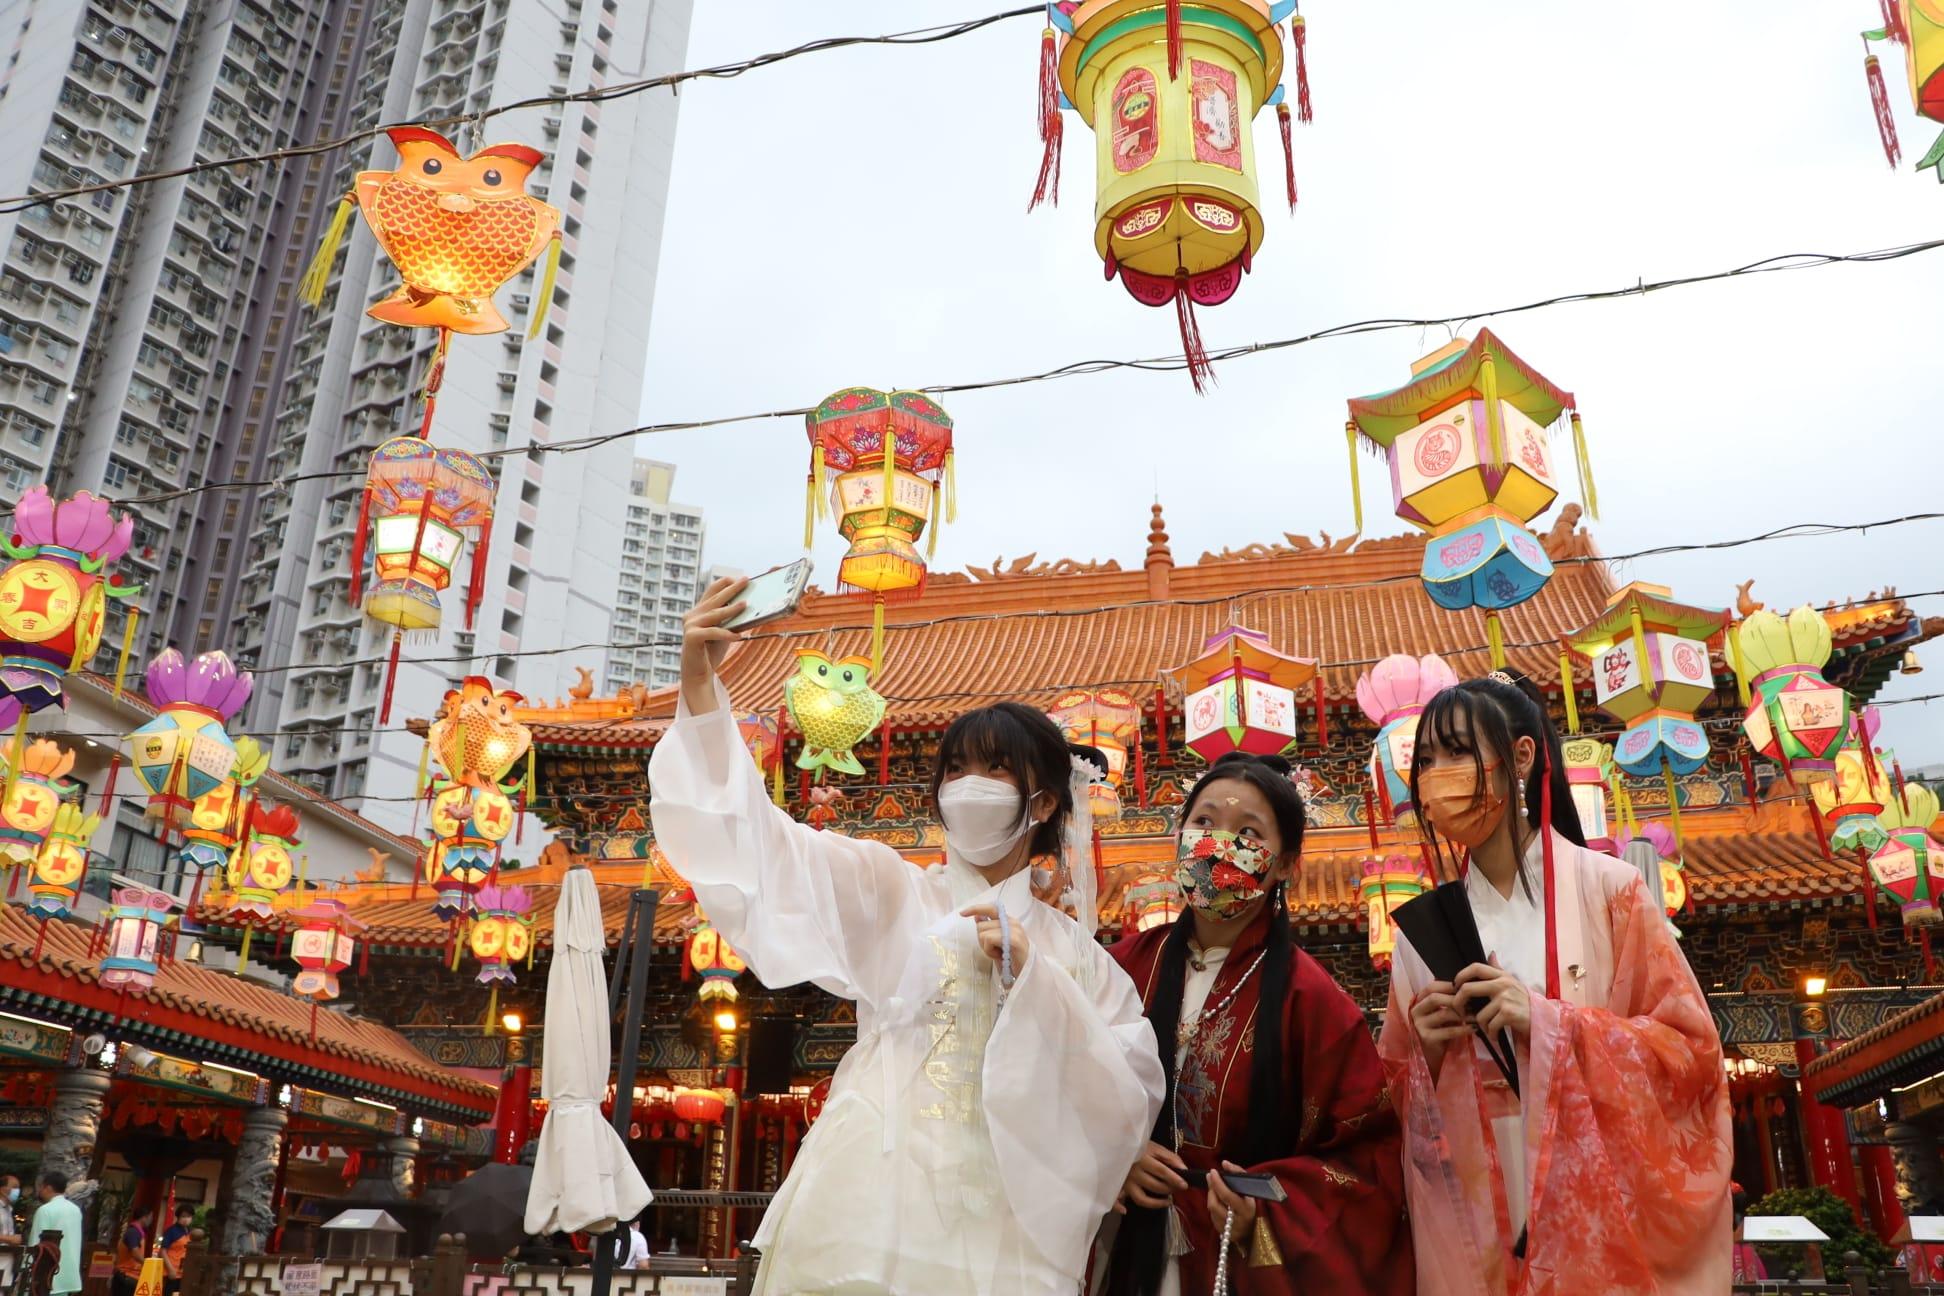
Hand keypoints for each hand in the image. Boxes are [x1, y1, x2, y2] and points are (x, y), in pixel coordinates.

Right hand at [678, 577, 747, 715]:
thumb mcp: (724, 631)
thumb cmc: (711, 651)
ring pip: (715, 614)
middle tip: (746, 581)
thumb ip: (731, 619)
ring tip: (746, 604)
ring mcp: (690, 625)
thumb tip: (749, 606)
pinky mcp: (691, 637)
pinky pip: (712, 632)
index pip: (711, 591)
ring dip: (732, 609)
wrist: (698, 674)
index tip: (739, 578)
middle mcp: (691, 615)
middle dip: (732, 589)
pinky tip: (738, 636)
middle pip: (715, 599)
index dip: (725, 583)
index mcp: (698, 611)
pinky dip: (726, 634)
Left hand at [960, 904, 1029, 976]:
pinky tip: (999, 957)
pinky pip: (989, 939)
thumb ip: (988, 929)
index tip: (962, 913)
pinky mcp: (1014, 939)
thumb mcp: (997, 944)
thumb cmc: (1011, 960)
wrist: (1027, 975)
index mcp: (1008, 921)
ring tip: (999, 955)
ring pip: (983, 933)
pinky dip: (990, 950)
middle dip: (982, 941)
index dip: (975, 908)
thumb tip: (977, 917)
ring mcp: (1014, 930)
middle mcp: (1012, 922)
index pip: (990, 908)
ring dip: (986, 948)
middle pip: (981, 925)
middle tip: (994, 951)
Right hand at [1116, 1141, 1188, 1212]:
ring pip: (1140, 1198)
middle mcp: (1133, 1172)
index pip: (1161, 1171)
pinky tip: (1125, 1210)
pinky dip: (1118, 1207)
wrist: (1116, 1142)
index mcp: (1143, 1159)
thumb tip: (1184, 1169)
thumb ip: (1170, 1157)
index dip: (1174, 1179)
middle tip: (1177, 1189)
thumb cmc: (1138, 1145)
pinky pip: (1115, 1200)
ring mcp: (1124, 1181)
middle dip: (1169, 1189)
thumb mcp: (1155, 1147)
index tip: (1184, 1185)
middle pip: (1154, 1186)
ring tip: (1167, 1201)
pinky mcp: (1117, 1186)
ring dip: (1156, 1203)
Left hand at [1207, 1160, 1257, 1241]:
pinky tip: (1217, 1200)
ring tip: (1213, 1187)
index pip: (1228, 1195)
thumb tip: (1225, 1163)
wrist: (1253, 1229)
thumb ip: (1239, 1174)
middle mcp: (1237, 1220)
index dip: (1218, 1183)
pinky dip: (1213, 1205)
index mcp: (1247, 1209)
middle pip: (1215, 1204)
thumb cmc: (1251, 1203)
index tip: (1213, 1171)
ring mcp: (1228, 1229)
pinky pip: (1212, 1216)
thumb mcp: (1250, 1189)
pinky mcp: (1222, 1233)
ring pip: (1212, 1209)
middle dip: (1211, 1188)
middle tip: (1210, 1176)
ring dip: (1210, 1195)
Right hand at [1410, 979, 1468, 1075]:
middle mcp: (1416, 1011)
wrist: (1431, 1054)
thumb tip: (1467, 988)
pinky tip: (1473, 1028)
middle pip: (1435, 998)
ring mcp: (1420, 1025)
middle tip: (1473, 1003)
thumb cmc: (1439, 1030)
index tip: (1466, 989)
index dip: (1449, 986)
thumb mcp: (1440, 1013)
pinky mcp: (1427, 1038)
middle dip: (1456, 1000)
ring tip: (1476, 1016)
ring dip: (1463, 1014)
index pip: (1431, 987)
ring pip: (1443, 1014)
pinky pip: (1448, 1031)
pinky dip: (1463, 1029)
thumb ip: (1447, 1001)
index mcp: (1418, 1002)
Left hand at [1455, 958, 1531, 1040]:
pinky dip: (1491, 1034)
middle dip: (1458, 1002)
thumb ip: (1498, 970)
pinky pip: (1489, 1025)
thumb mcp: (1512, 982)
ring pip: (1479, 1014)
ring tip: (1488, 1028)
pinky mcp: (1508, 1013)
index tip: (1455, 986)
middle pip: (1468, 989)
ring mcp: (1505, 998)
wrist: (1543, 1019)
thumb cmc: (1524, 1002)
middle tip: (1460, 1012)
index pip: (1476, 967)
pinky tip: (1495, 1035)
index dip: (1461, 975)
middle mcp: (1502, 984)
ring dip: (1481, 1026)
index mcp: (1501, 976)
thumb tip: (1490, 954)